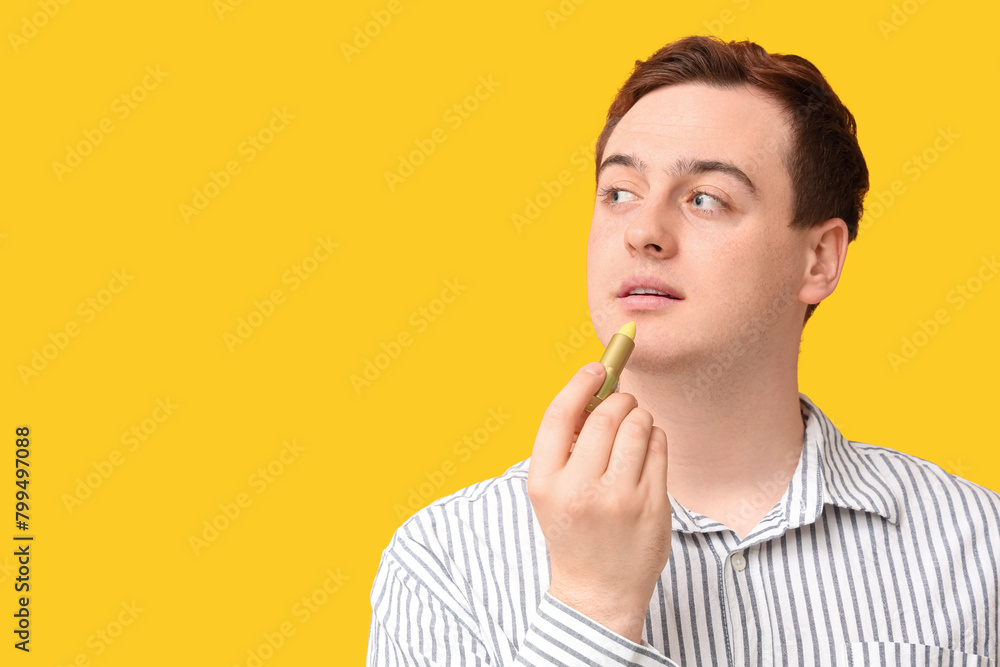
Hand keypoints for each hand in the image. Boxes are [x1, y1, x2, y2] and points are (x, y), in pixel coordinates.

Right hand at [527, 361, 669, 644]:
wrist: (596, 592)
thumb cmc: (572, 529)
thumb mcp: (551, 489)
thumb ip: (566, 442)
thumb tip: (596, 386)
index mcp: (545, 481)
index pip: (560, 415)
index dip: (580, 383)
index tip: (597, 367)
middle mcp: (580, 489)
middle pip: (605, 416)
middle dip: (618, 399)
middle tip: (621, 401)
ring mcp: (620, 499)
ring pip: (638, 426)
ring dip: (639, 416)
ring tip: (635, 428)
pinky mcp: (652, 506)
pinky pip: (660, 447)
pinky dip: (655, 438)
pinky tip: (647, 451)